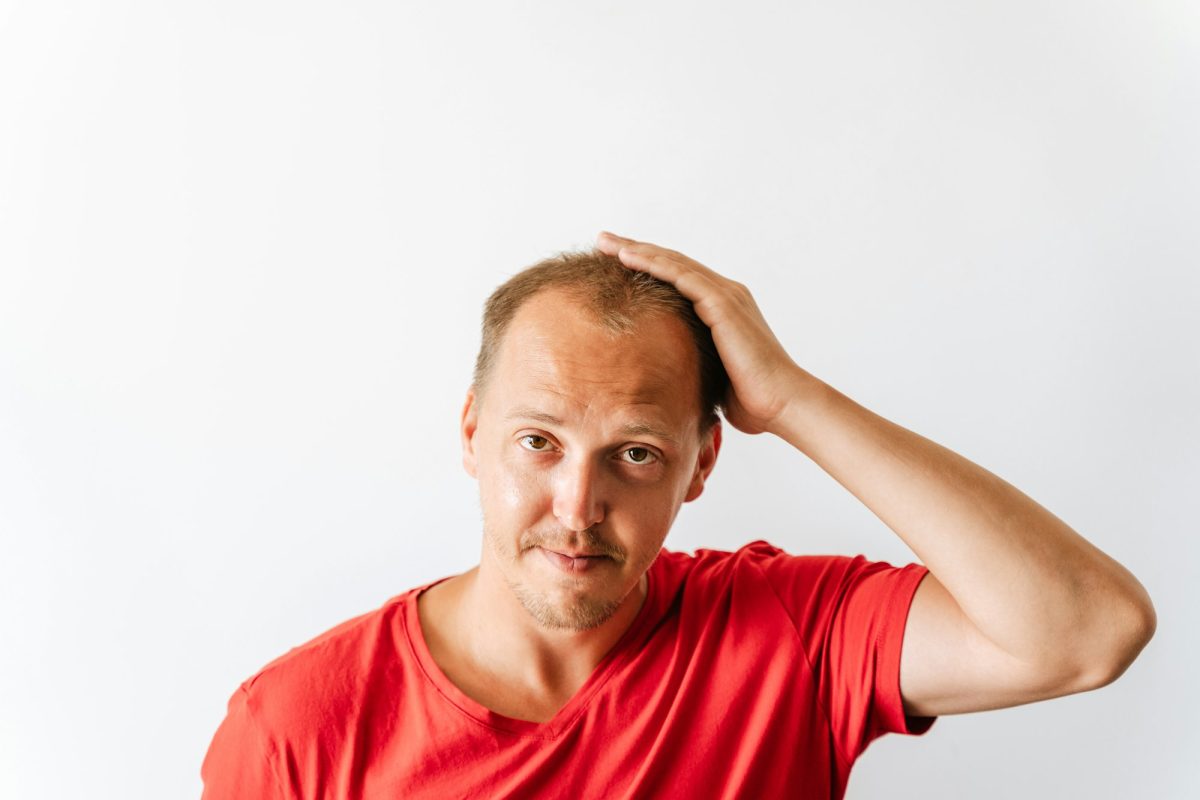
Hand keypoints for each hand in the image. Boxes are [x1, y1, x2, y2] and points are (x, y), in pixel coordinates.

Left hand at [595, 231, 807, 435]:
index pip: (679, 278)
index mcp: (723, 308)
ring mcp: (726, 296)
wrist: (782, 404)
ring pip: (673, 263)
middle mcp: (726, 294)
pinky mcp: (723, 305)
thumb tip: (667, 374)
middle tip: (604, 240)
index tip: (616, 261)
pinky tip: (628, 258)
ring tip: (606, 242)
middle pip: (672, 263)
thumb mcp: (711, 373)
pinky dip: (653, 264)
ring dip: (637, 250)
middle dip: (636, 250)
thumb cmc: (751, 399)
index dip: (648, 267)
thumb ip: (692, 361)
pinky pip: (681, 276)